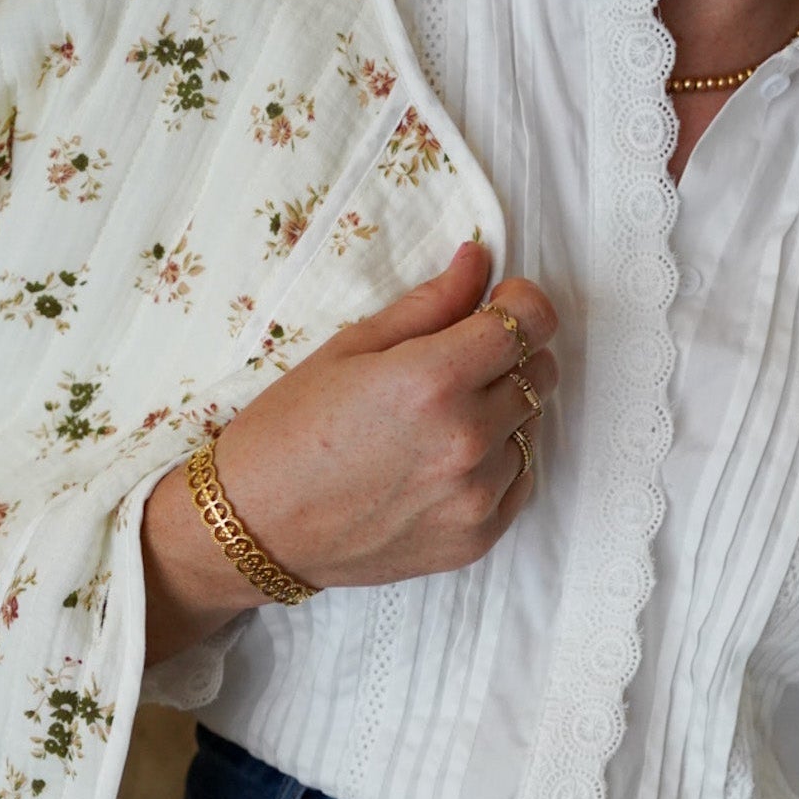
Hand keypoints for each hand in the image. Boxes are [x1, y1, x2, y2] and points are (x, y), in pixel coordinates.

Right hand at [213, 238, 557, 589]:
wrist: (257, 528)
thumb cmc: (289, 431)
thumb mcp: (349, 349)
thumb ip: (428, 304)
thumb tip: (478, 260)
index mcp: (433, 380)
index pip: (530, 322)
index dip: (521, 303)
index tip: (501, 303)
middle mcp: (467, 439)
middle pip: (540, 373)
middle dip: (511, 356)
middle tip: (461, 362)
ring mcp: (476, 495)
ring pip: (531, 429)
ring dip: (502, 414)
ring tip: (437, 422)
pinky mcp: (476, 538)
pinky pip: (520, 481)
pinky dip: (497, 463)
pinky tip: (444, 461)